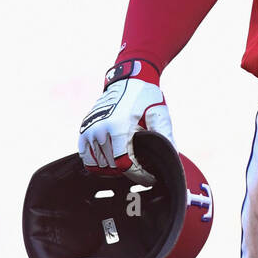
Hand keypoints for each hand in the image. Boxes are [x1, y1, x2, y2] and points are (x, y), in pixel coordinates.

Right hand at [77, 59, 171, 186]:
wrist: (128, 79)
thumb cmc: (146, 96)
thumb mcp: (159, 113)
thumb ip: (165, 134)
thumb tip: (173, 157)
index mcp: (118, 126)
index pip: (124, 164)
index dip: (138, 176)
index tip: (150, 178)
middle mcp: (99, 129)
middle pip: (112, 167)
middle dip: (129, 173)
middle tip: (144, 172)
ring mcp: (89, 129)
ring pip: (98, 165)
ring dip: (114, 170)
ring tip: (130, 167)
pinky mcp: (84, 129)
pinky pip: (85, 156)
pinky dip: (97, 164)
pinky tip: (112, 163)